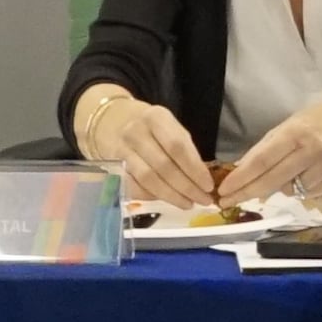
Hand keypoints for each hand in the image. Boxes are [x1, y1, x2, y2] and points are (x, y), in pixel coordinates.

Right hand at [87, 95, 211, 207]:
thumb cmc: (152, 127)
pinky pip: (134, 186)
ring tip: (189, 204)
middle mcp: (136, 132)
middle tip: (204, 200)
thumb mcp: (170, 127)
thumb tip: (202, 180)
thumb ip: (185, 149)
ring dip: (172, 195)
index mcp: (156, 118)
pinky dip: (153, 197)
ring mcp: (122, 149)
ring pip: (149, 179)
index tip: (209, 186)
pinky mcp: (113, 166)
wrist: (114, 120)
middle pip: (164, 166)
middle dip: (187, 187)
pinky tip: (168, 201)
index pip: (178, 147)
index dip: (195, 169)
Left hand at [218, 90, 321, 204]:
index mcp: (296, 131)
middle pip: (272, 179)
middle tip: (227, 201)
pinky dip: (301, 189)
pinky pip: (309, 194)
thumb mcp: (290, 125)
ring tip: (290, 171)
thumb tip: (242, 171)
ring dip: (281, 187)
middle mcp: (313, 149)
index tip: (223, 191)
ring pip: (291, 191)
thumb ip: (267, 148)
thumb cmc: (319, 120)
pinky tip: (309, 173)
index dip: (241, 178)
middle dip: (247, 192)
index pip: (262, 160)